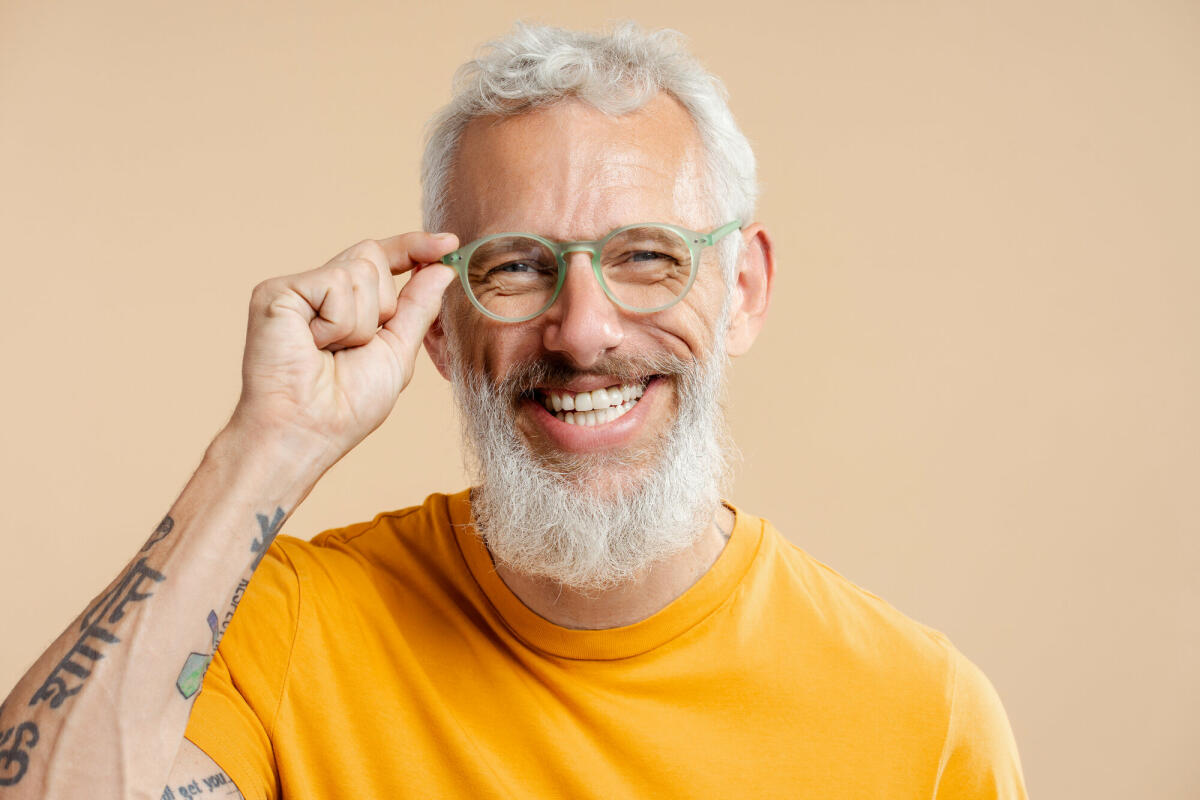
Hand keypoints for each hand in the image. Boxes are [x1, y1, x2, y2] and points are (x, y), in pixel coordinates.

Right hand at [227, 232, 458, 465]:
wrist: (308, 430)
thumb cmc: (346, 405)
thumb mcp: (397, 351)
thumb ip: (418, 307)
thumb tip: (442, 268)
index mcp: (344, 304)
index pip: (382, 259)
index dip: (414, 247)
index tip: (449, 242)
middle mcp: (317, 290)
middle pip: (373, 256)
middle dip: (385, 305)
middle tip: (356, 347)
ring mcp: (296, 288)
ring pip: (361, 271)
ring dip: (362, 323)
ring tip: (331, 351)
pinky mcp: (277, 291)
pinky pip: (337, 283)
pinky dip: (339, 323)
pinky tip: (314, 345)